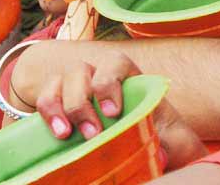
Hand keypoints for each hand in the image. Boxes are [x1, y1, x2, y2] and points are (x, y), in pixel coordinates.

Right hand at [26, 51, 205, 169]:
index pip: (115, 63)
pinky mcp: (59, 106)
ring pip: (58, 80)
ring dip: (58, 106)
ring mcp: (75, 88)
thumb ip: (174, 142)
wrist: (138, 146)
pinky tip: (54, 132)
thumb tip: (166, 155)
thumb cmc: (156, 138)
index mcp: (128, 76)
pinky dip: (45, 112)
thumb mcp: (172, 139)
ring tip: (64, 134)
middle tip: (91, 133)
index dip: (110, 83)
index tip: (113, 113)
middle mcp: (98, 75)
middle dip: (81, 102)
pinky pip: (45, 98)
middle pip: (80, 70)